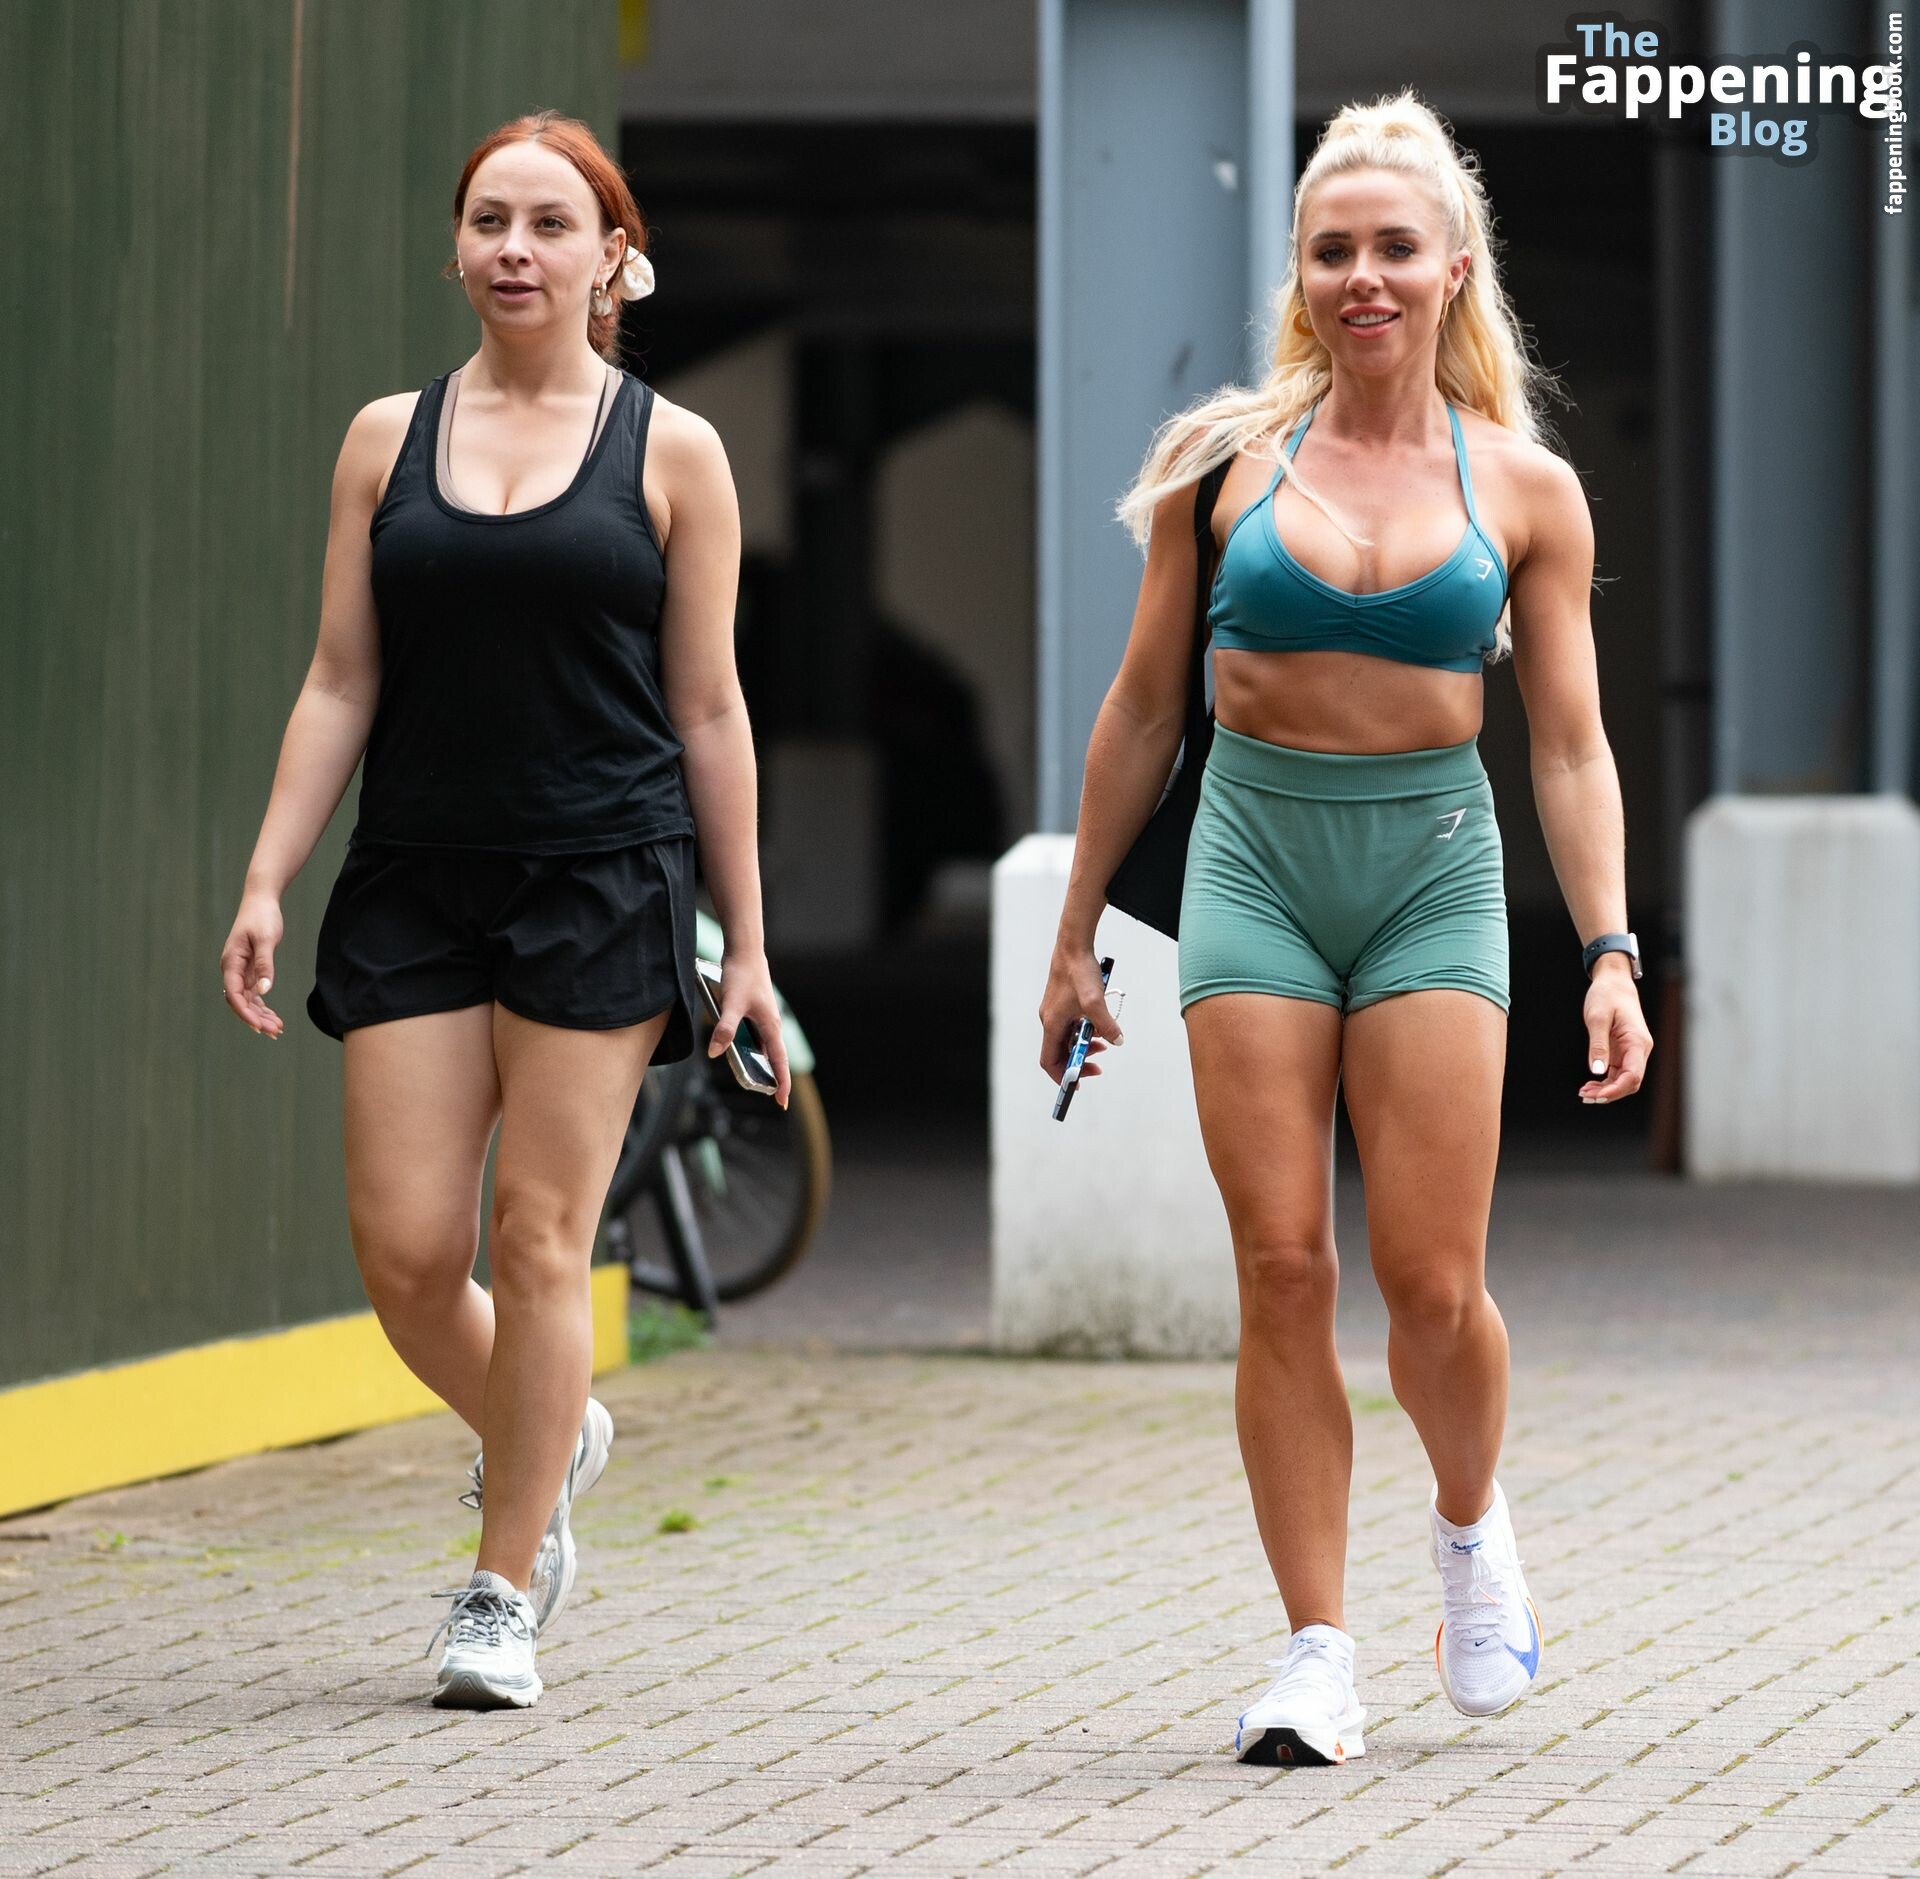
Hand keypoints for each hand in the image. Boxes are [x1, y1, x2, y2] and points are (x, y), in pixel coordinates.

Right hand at [220, 892, 285, 1037]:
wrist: (261, 900)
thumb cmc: (262, 917)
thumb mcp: (266, 940)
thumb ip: (265, 965)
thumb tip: (264, 990)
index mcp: (231, 962)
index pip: (234, 995)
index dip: (246, 1012)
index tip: (260, 1026)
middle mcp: (232, 969)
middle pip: (240, 1001)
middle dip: (256, 1018)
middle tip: (275, 1032)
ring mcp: (240, 970)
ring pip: (248, 999)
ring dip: (261, 1015)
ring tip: (278, 1029)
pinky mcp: (249, 969)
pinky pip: (253, 993)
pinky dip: (263, 1005)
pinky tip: (274, 1017)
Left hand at [709, 947, 791, 1107]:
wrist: (745, 951)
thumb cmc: (741, 976)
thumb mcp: (730, 1004)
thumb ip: (724, 1030)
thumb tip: (715, 1053)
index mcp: (770, 1026)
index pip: (779, 1061)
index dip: (782, 1083)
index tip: (782, 1102)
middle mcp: (770, 1024)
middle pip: (775, 1057)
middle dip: (774, 1077)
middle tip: (772, 1096)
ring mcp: (764, 1018)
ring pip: (765, 1047)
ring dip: (762, 1062)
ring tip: (756, 1078)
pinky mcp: (755, 1011)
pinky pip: (755, 1036)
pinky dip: (751, 1047)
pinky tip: (739, 1050)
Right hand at [1038, 943, 1121, 1083]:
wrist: (1073, 945)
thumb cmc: (1079, 971)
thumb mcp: (1094, 1001)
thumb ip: (1106, 1025)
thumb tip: (1117, 1041)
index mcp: (1051, 1024)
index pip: (1050, 1061)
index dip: (1062, 1076)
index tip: (1078, 1084)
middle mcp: (1050, 1020)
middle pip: (1059, 1053)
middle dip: (1078, 1061)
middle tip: (1099, 1065)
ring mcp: (1055, 1012)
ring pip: (1067, 1040)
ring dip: (1084, 1046)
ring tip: (1104, 1044)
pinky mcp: (1062, 1003)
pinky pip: (1071, 1026)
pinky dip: (1085, 1032)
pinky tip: (1099, 1025)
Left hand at [1579, 957, 1651, 1102]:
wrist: (1614, 983)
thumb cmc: (1606, 996)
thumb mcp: (1597, 1018)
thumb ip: (1598, 1045)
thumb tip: (1597, 1071)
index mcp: (1637, 1042)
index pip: (1633, 1076)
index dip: (1616, 1090)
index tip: (1597, 1096)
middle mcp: (1639, 1049)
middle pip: (1631, 1082)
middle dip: (1610, 1093)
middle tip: (1585, 1096)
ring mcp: (1633, 1051)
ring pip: (1624, 1080)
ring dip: (1606, 1090)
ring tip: (1584, 1092)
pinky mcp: (1624, 1051)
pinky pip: (1618, 1073)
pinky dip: (1605, 1082)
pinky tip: (1589, 1085)